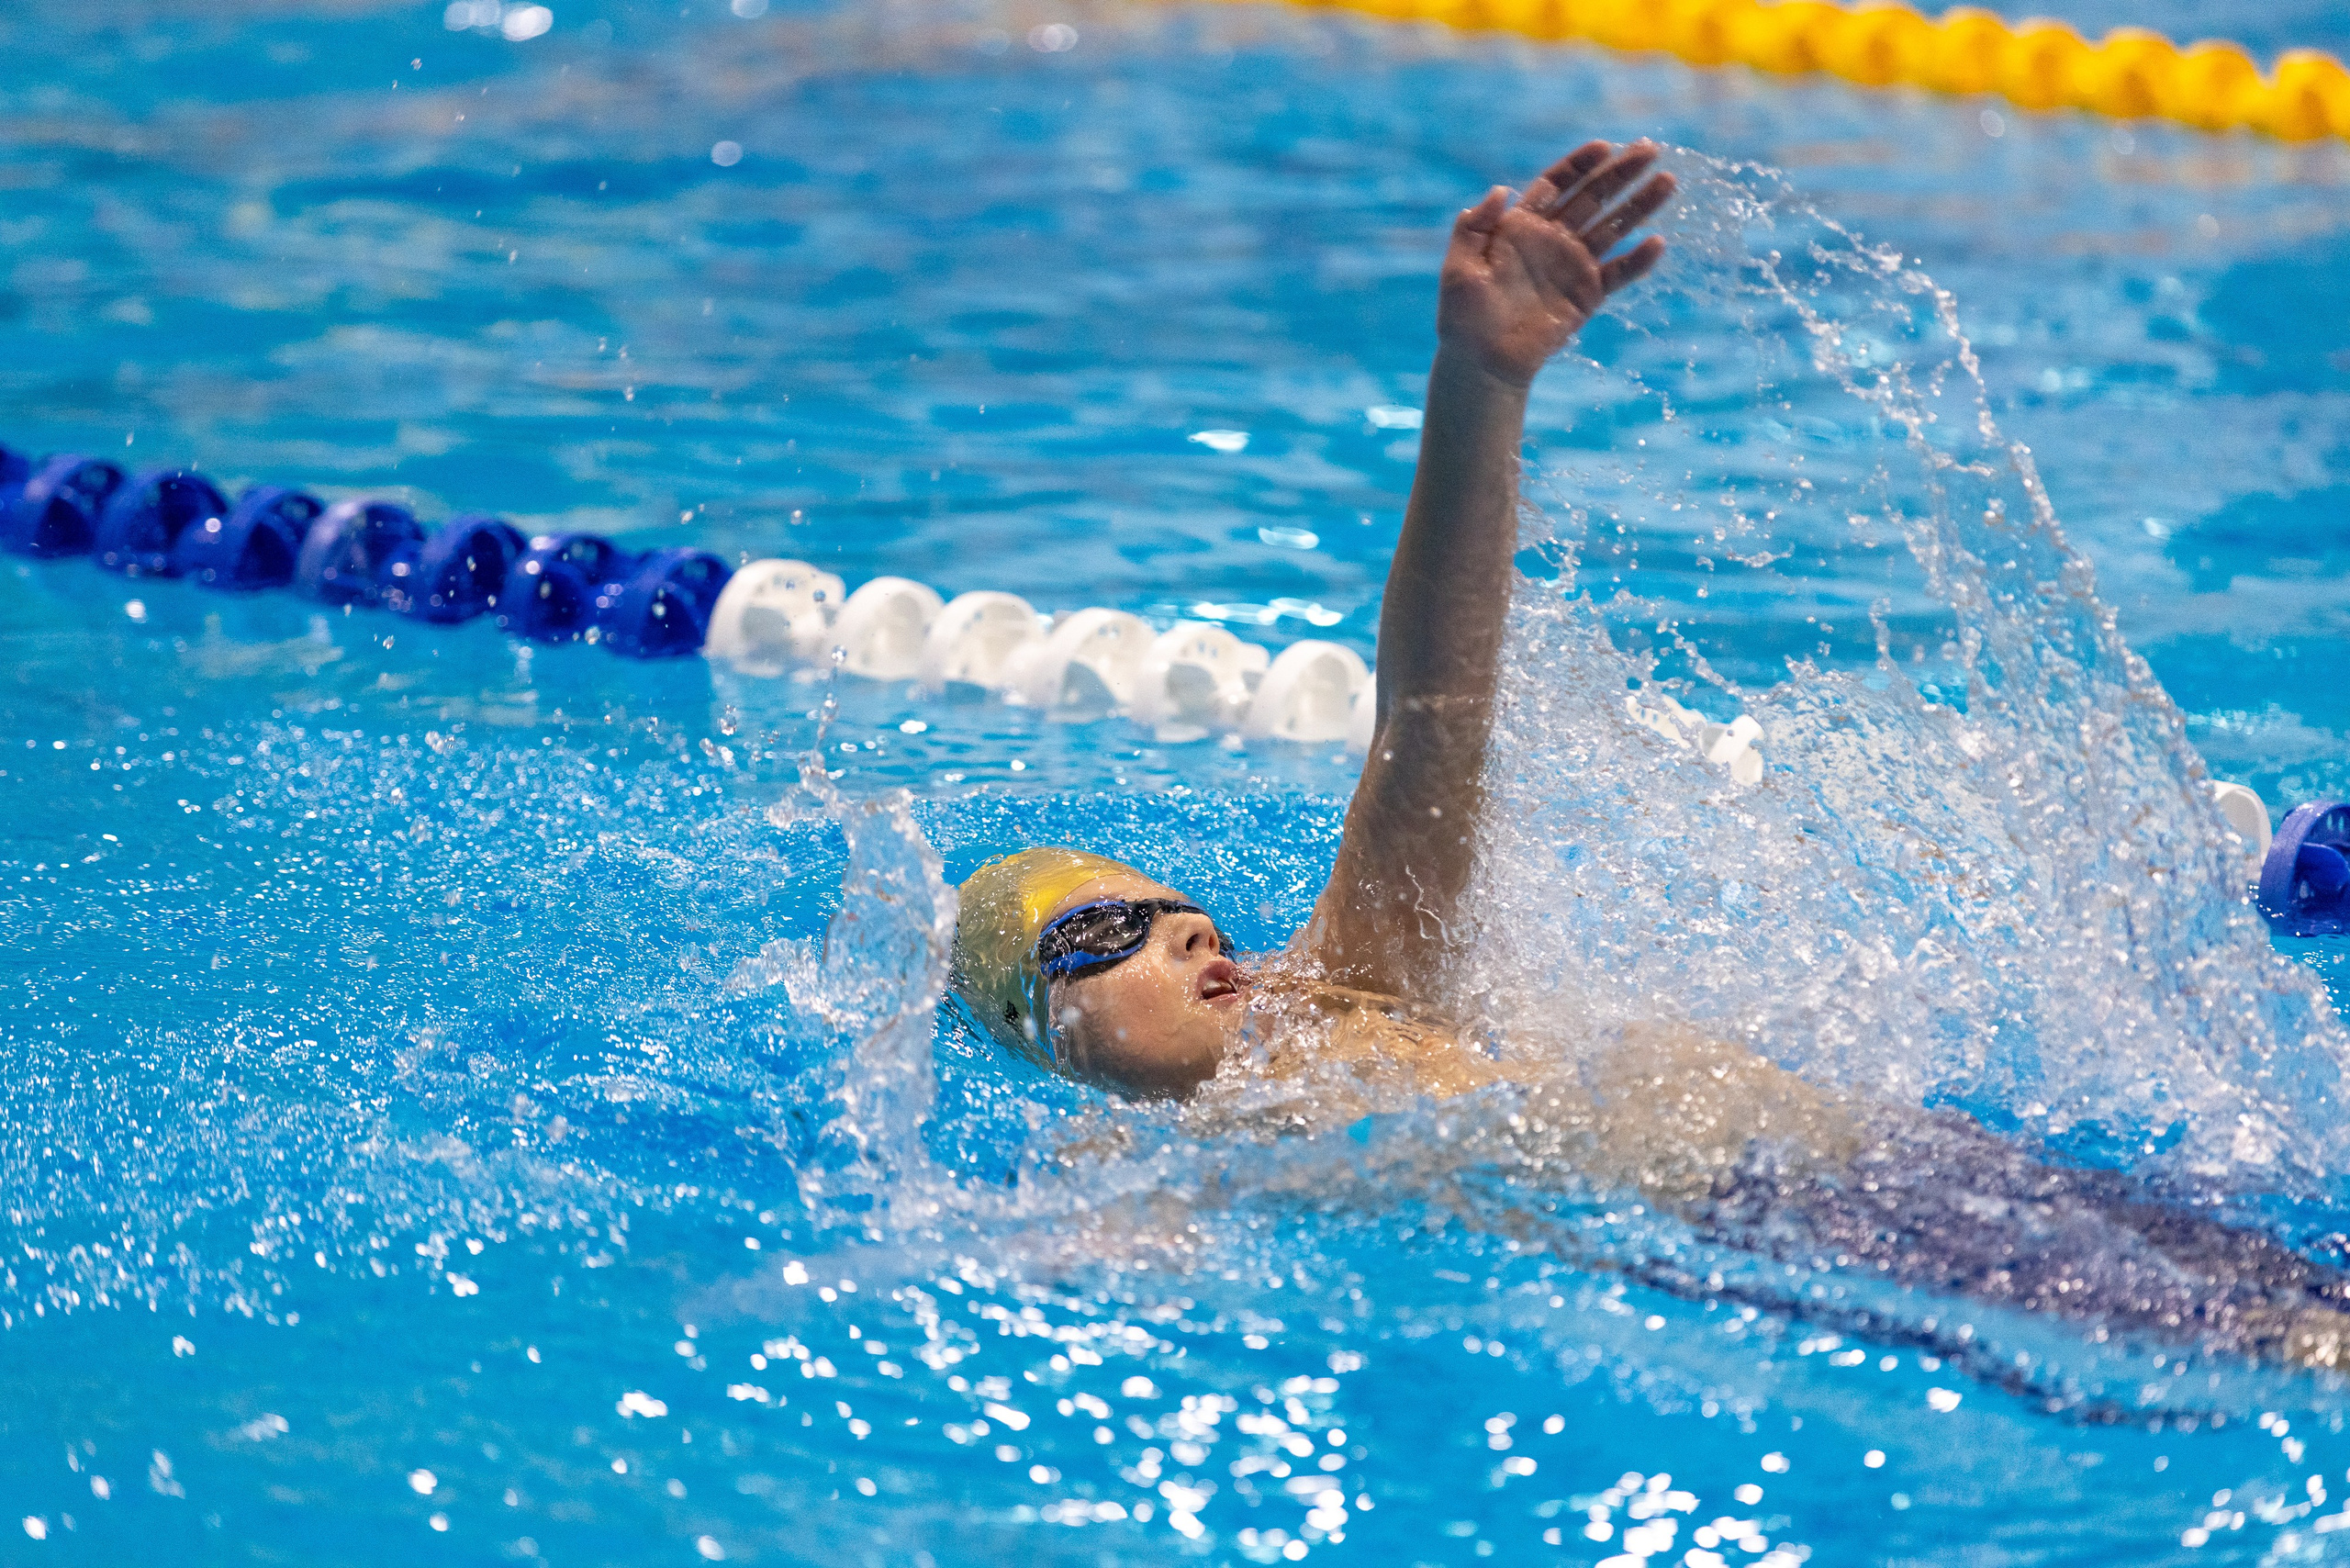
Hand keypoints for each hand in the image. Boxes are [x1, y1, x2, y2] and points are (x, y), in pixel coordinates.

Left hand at [1434, 140, 1674, 390]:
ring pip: (1613, 228)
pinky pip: (1618, 274)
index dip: (1580, 164)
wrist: (1480, 360)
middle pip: (1593, 197)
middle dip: (1620, 172)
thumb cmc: (1463, 314)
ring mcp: (1574, 266)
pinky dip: (1638, 262)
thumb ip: (1474, 226)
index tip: (1604, 147)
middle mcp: (1554, 239)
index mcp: (1523, 225)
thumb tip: (1500, 190)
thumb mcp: (1459, 266)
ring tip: (1668, 181)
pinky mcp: (1587, 295)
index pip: (1557, 183)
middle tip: (1649, 149)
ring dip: (1640, 205)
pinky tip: (1657, 244)